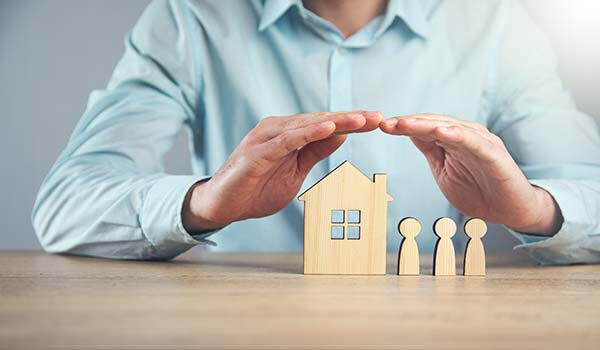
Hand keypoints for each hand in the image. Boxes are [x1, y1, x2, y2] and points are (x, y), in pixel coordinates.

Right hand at [183, 111, 382, 230]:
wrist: (223, 205)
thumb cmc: (257, 187)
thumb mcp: (295, 171)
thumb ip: (315, 151)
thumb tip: (340, 135)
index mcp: (289, 134)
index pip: (326, 125)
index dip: (352, 123)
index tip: (379, 121)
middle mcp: (278, 129)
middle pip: (320, 121)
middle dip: (351, 119)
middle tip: (380, 116)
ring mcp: (266, 139)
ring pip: (307, 126)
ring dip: (336, 122)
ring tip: (362, 119)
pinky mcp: (257, 153)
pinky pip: (287, 141)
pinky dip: (308, 133)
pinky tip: (329, 128)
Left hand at [380, 114, 562, 234]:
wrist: (511, 210)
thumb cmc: (477, 190)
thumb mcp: (444, 170)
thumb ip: (430, 150)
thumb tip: (408, 132)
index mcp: (452, 139)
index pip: (423, 128)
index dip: (402, 126)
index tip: (380, 126)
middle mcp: (467, 135)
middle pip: (433, 124)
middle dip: (408, 123)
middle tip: (386, 123)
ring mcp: (481, 143)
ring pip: (450, 128)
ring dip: (426, 125)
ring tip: (405, 123)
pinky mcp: (495, 155)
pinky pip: (474, 143)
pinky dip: (457, 135)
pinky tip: (441, 131)